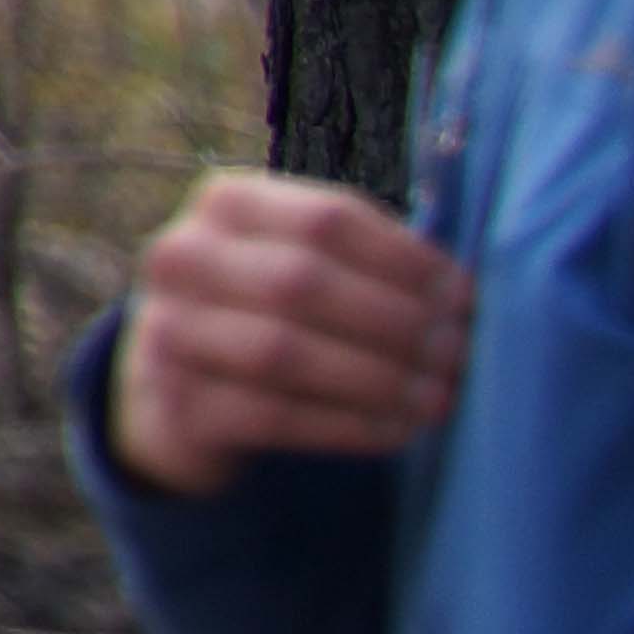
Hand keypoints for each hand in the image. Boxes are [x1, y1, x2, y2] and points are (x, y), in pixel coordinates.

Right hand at [105, 170, 470, 495]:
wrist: (182, 385)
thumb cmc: (272, 309)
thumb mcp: (303, 259)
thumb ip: (369, 260)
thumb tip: (462, 296)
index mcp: (227, 203)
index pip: (327, 218)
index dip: (405, 259)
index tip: (462, 294)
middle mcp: (184, 258)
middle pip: (303, 283)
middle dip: (394, 321)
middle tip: (457, 352)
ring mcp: (170, 331)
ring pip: (284, 352)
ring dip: (376, 377)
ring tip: (437, 396)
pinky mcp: (179, 405)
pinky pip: (274, 417)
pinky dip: (346, 425)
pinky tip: (397, 430)